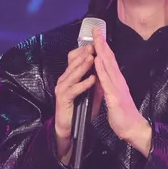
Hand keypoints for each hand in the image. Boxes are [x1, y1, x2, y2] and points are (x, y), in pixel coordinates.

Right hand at [53, 44, 100, 160]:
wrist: (68, 126)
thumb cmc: (79, 109)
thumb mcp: (91, 93)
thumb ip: (96, 82)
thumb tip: (104, 70)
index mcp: (70, 77)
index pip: (75, 60)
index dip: (84, 51)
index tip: (95, 42)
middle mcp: (64, 80)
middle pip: (72, 63)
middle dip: (83, 54)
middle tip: (92, 46)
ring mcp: (62, 89)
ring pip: (72, 74)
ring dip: (82, 66)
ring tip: (92, 58)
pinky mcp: (63, 99)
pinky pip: (74, 90)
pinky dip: (83, 84)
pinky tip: (91, 80)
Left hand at [92, 27, 149, 147]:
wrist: (132, 128)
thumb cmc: (122, 114)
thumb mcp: (113, 96)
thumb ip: (108, 85)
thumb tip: (101, 75)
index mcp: (116, 81)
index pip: (109, 61)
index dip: (103, 47)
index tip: (97, 35)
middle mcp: (118, 81)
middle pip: (109, 59)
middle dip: (102, 43)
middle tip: (96, 29)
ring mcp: (117, 88)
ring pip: (108, 66)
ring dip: (101, 52)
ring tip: (96, 39)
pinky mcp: (115, 97)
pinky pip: (106, 81)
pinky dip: (101, 69)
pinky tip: (96, 61)